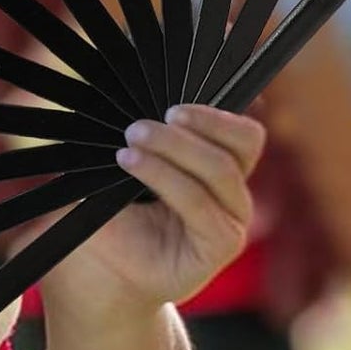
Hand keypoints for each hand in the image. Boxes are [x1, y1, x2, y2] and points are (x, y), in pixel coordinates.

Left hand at [36, 103, 265, 314]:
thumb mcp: (127, 159)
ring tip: (132, 138)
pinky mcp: (218, 245)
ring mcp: (230, 219)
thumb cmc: (116, 204)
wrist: (106, 263)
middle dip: (201, 120)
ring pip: (221, 168)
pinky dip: (165, 175)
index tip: (178, 99)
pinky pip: (199, 202)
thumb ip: (141, 130)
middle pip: (243, 141)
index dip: (222, 111)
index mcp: (220, 162)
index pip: (243, 132)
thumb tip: (121, 86)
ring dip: (175, 146)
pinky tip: (132, 162)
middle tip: (154, 117)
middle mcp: (233, 190)